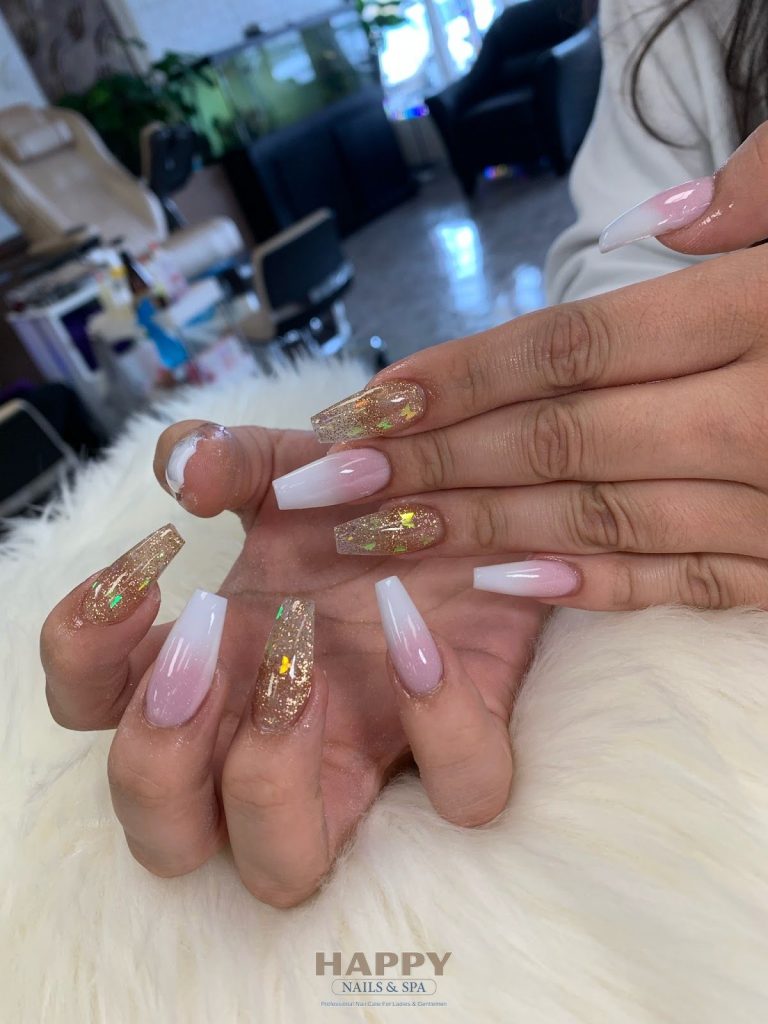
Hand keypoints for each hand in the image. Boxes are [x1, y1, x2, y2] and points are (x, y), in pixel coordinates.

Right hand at [40, 423, 545, 905]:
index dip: (85, 658)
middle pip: (159, 832)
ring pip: (281, 870)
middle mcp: (265, 734)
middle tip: (203, 648)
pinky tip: (423, 638)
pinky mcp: (464, 752)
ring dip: (269, 778)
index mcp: (211, 662)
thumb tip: (184, 471)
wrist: (476, 503)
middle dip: (157, 754)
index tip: (141, 577)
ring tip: (299, 667)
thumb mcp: (298, 467)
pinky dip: (440, 726)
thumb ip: (234, 459)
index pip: (93, 709)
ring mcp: (363, 759)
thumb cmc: (367, 504)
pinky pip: (459, 798)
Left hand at [276, 123, 767, 611]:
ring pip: (606, 519)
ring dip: (480, 531)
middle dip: (433, 466)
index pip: (575, 346)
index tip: (363, 408)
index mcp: (766, 315)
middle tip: (323, 491)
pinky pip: (694, 581)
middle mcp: (763, 416)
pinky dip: (599, 587)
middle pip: (563, 441)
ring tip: (376, 543)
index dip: (458, 377)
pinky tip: (507, 583)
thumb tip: (675, 218)